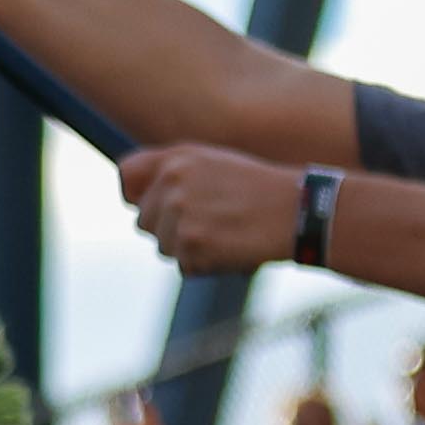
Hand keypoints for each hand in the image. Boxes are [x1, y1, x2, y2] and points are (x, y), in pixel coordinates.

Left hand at [119, 144, 309, 273]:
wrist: (296, 212)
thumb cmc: (260, 190)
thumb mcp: (215, 164)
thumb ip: (175, 174)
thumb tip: (137, 201)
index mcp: (177, 158)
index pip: (128, 175)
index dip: (136, 194)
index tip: (150, 204)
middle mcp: (171, 183)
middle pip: (144, 220)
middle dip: (169, 228)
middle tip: (209, 224)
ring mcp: (179, 215)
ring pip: (163, 246)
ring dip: (189, 249)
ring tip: (225, 234)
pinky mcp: (190, 245)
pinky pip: (184, 266)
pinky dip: (205, 265)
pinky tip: (231, 248)